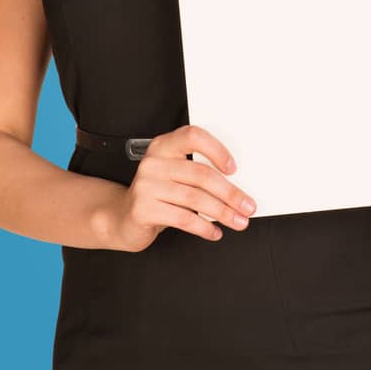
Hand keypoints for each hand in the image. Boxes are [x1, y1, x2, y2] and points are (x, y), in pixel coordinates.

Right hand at [104, 125, 255, 251]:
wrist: (122, 218)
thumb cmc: (159, 195)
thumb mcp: (176, 177)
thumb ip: (199, 173)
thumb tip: (239, 188)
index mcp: (164, 146)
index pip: (193, 137)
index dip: (217, 150)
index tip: (234, 169)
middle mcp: (153, 163)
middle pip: (201, 175)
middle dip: (231, 194)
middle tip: (248, 206)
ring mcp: (145, 185)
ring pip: (195, 199)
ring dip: (223, 213)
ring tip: (238, 222)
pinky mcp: (142, 209)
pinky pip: (182, 218)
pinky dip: (204, 227)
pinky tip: (214, 232)